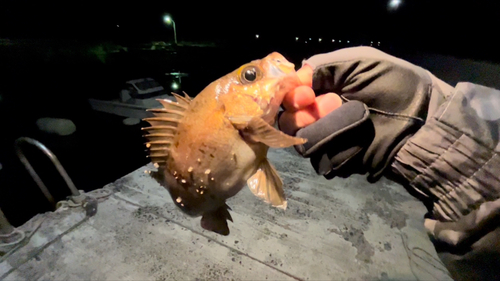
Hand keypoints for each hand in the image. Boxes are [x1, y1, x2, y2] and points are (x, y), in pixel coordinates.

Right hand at [278, 46, 452, 180]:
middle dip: (304, 112)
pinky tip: (356, 136)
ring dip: (325, 126)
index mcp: (321, 86)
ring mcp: (326, 136)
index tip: (304, 94)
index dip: (289, 93)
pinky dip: (336, 142)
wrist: (422, 121)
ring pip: (301, 137)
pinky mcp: (335, 158)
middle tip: (332, 104)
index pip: (288, 92)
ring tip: (354, 117)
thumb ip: (323, 65)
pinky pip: (320, 153)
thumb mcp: (359, 62)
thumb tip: (295, 77)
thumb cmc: (395, 85)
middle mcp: (318, 112)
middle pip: (287, 118)